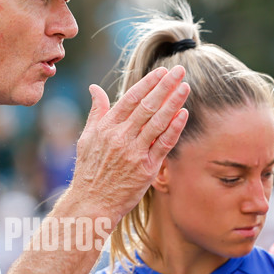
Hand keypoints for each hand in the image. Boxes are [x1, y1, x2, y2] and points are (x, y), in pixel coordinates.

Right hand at [71, 65, 188, 224]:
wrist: (92, 203)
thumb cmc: (89, 170)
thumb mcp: (87, 138)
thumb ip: (96, 112)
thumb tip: (95, 88)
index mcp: (106, 128)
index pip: (131, 99)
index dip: (148, 83)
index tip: (161, 72)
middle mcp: (121, 138)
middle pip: (147, 106)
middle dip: (165, 86)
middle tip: (180, 71)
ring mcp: (134, 153)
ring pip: (158, 122)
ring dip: (173, 102)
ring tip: (186, 87)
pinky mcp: (146, 169)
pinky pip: (163, 144)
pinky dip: (174, 128)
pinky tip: (184, 114)